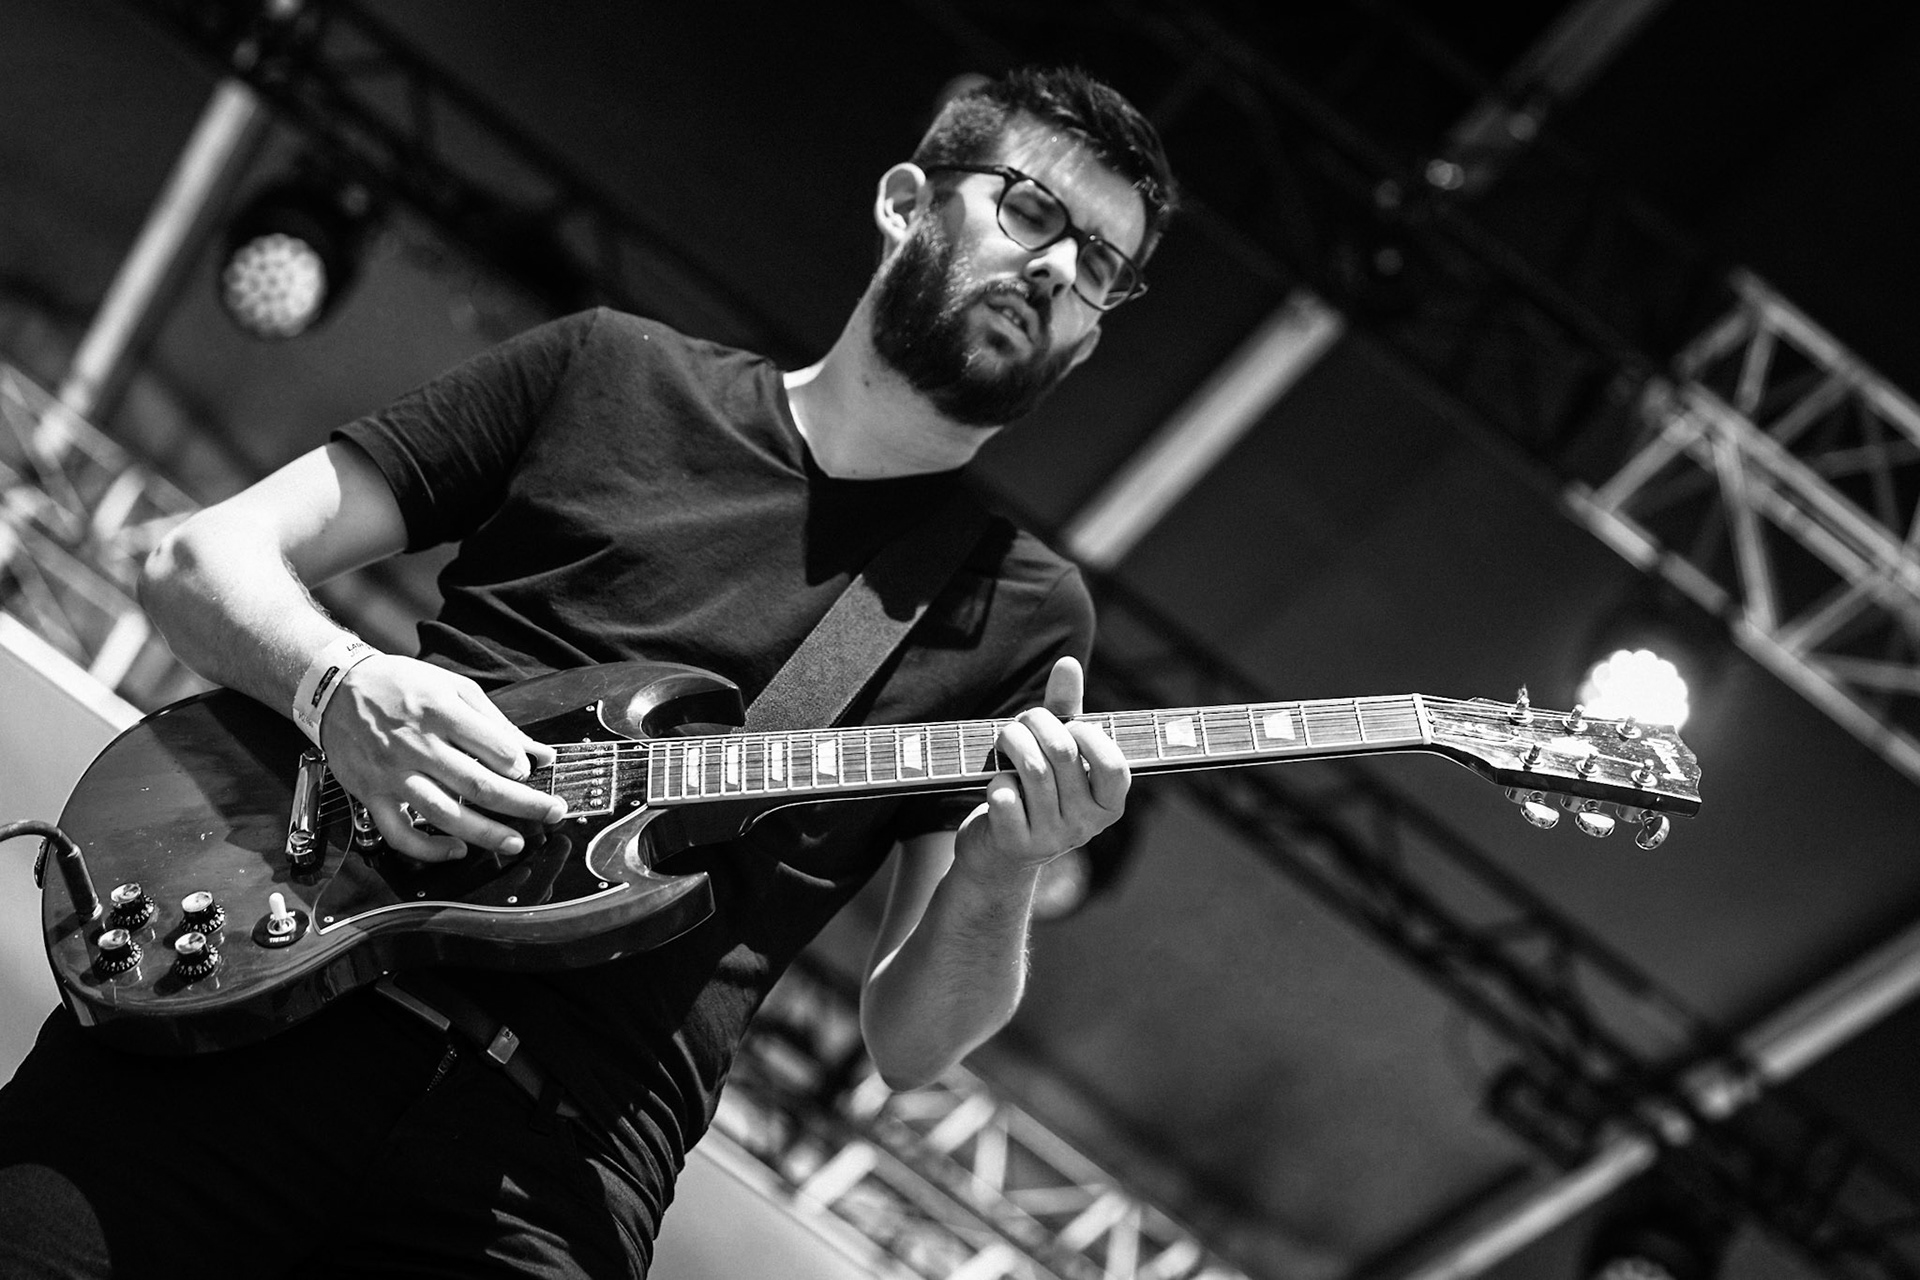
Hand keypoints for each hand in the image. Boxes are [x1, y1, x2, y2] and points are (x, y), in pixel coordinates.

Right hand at [317, 654, 565, 861]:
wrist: (336, 688)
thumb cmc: (400, 686)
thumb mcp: (452, 688)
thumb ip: (495, 723)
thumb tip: (537, 753)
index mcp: (439, 712)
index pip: (491, 745)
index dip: (519, 763)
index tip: (534, 772)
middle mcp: (416, 745)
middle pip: (476, 783)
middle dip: (521, 803)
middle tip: (551, 812)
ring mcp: (392, 774)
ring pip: (443, 813)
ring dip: (484, 833)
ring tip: (515, 842)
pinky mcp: (371, 795)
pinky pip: (400, 833)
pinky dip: (429, 849)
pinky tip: (457, 850)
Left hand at [954, 656, 1129, 883]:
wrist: (1001, 852)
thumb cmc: (1037, 791)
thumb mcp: (1058, 753)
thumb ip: (1067, 711)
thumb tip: (1068, 664)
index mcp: (1109, 803)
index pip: (1114, 766)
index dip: (1088, 736)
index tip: (1069, 726)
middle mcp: (1086, 825)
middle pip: (1062, 755)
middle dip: (1035, 724)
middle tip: (1021, 722)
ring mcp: (1053, 839)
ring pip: (1031, 771)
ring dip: (1011, 743)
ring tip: (1004, 741)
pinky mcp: (1016, 846)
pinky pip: (1005, 797)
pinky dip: (996, 780)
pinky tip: (997, 783)